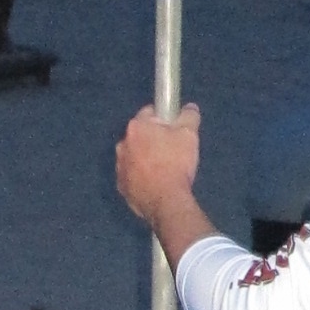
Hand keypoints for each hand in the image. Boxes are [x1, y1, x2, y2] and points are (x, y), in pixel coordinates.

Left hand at [115, 101, 208, 251]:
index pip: (150, 113)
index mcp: (136, 127)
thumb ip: (189, 116)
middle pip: (141, 135)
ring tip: (165, 170)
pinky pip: (132, 175)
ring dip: (146, 158)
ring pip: (135, 156)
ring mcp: (119, 167)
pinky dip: (142, 177)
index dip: (165, 119)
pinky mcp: (121, 186)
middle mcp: (122, 144)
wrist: (166, 201)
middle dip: (154, 139)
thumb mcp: (189, 135)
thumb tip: (190, 107)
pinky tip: (156, 183)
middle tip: (173, 150)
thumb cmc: (176, 163)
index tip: (175, 129)